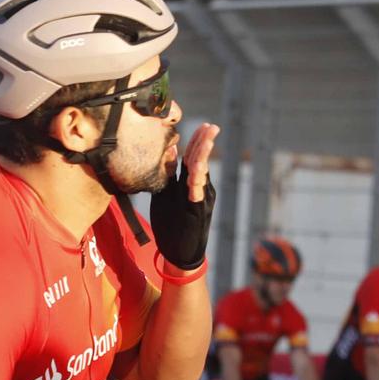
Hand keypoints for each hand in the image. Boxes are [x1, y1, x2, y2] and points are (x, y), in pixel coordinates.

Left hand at [148, 123, 218, 271]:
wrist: (182, 253)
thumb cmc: (174, 224)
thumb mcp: (168, 196)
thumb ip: (169, 175)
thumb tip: (168, 151)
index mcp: (191, 184)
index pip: (194, 158)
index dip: (197, 141)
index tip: (203, 125)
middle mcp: (200, 190)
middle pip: (200, 162)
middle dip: (205, 144)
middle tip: (211, 127)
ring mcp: (200, 201)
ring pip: (201, 177)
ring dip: (203, 159)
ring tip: (207, 143)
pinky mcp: (197, 213)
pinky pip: (197, 197)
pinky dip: (196, 184)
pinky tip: (195, 174)